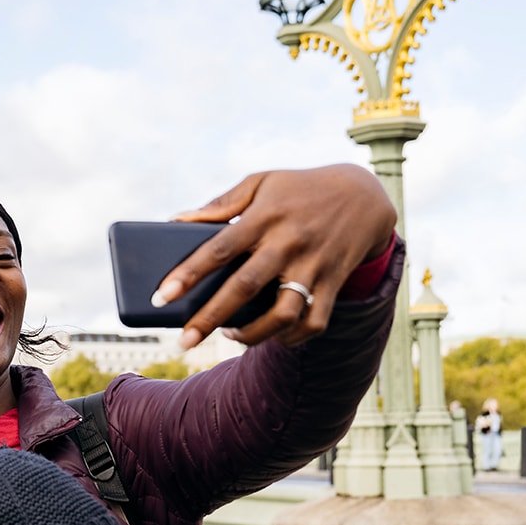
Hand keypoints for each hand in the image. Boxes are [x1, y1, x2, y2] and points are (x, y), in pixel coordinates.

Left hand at [164, 164, 396, 350]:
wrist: (364, 195)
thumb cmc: (299, 189)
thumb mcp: (261, 183)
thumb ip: (220, 204)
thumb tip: (176, 221)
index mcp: (265, 216)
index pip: (219, 248)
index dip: (188, 273)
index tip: (161, 296)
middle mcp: (289, 243)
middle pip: (244, 288)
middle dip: (210, 318)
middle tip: (184, 341)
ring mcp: (314, 266)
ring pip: (283, 314)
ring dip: (253, 334)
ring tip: (230, 335)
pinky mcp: (334, 283)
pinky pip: (314, 322)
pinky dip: (290, 338)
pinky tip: (270, 337)